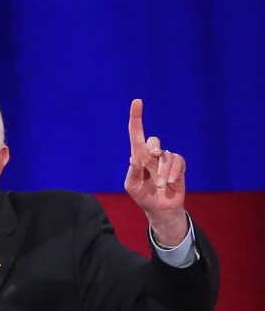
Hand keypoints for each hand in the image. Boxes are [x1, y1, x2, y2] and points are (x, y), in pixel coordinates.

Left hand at [124, 99, 188, 245]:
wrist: (159, 209)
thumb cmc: (143, 196)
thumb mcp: (131, 187)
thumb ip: (132, 173)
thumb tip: (134, 158)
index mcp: (138, 157)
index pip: (136, 134)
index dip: (136, 118)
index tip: (137, 101)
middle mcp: (152, 155)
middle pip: (153, 141)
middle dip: (153, 148)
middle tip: (152, 157)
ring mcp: (166, 160)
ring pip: (166, 155)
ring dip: (162, 172)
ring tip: (161, 185)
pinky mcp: (179, 166)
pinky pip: (177, 161)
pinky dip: (173, 172)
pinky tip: (170, 183)